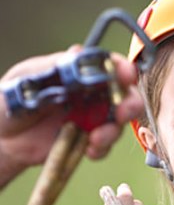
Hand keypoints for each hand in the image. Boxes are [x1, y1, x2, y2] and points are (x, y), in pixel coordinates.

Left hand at [0, 46, 143, 167]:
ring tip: (95, 139)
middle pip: (123, 95)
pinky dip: (101, 149)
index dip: (122, 68)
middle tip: (122, 113)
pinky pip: (104, 146)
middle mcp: (90, 94)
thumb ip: (54, 68)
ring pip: (117, 123)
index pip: (108, 65)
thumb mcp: (27, 78)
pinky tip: (88, 150)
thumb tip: (78, 53)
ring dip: (112, 132)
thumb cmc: (10, 100)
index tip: (127, 75)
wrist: (1, 136)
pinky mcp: (87, 140)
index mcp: (78, 73)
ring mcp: (91, 118)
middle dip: (129, 104)